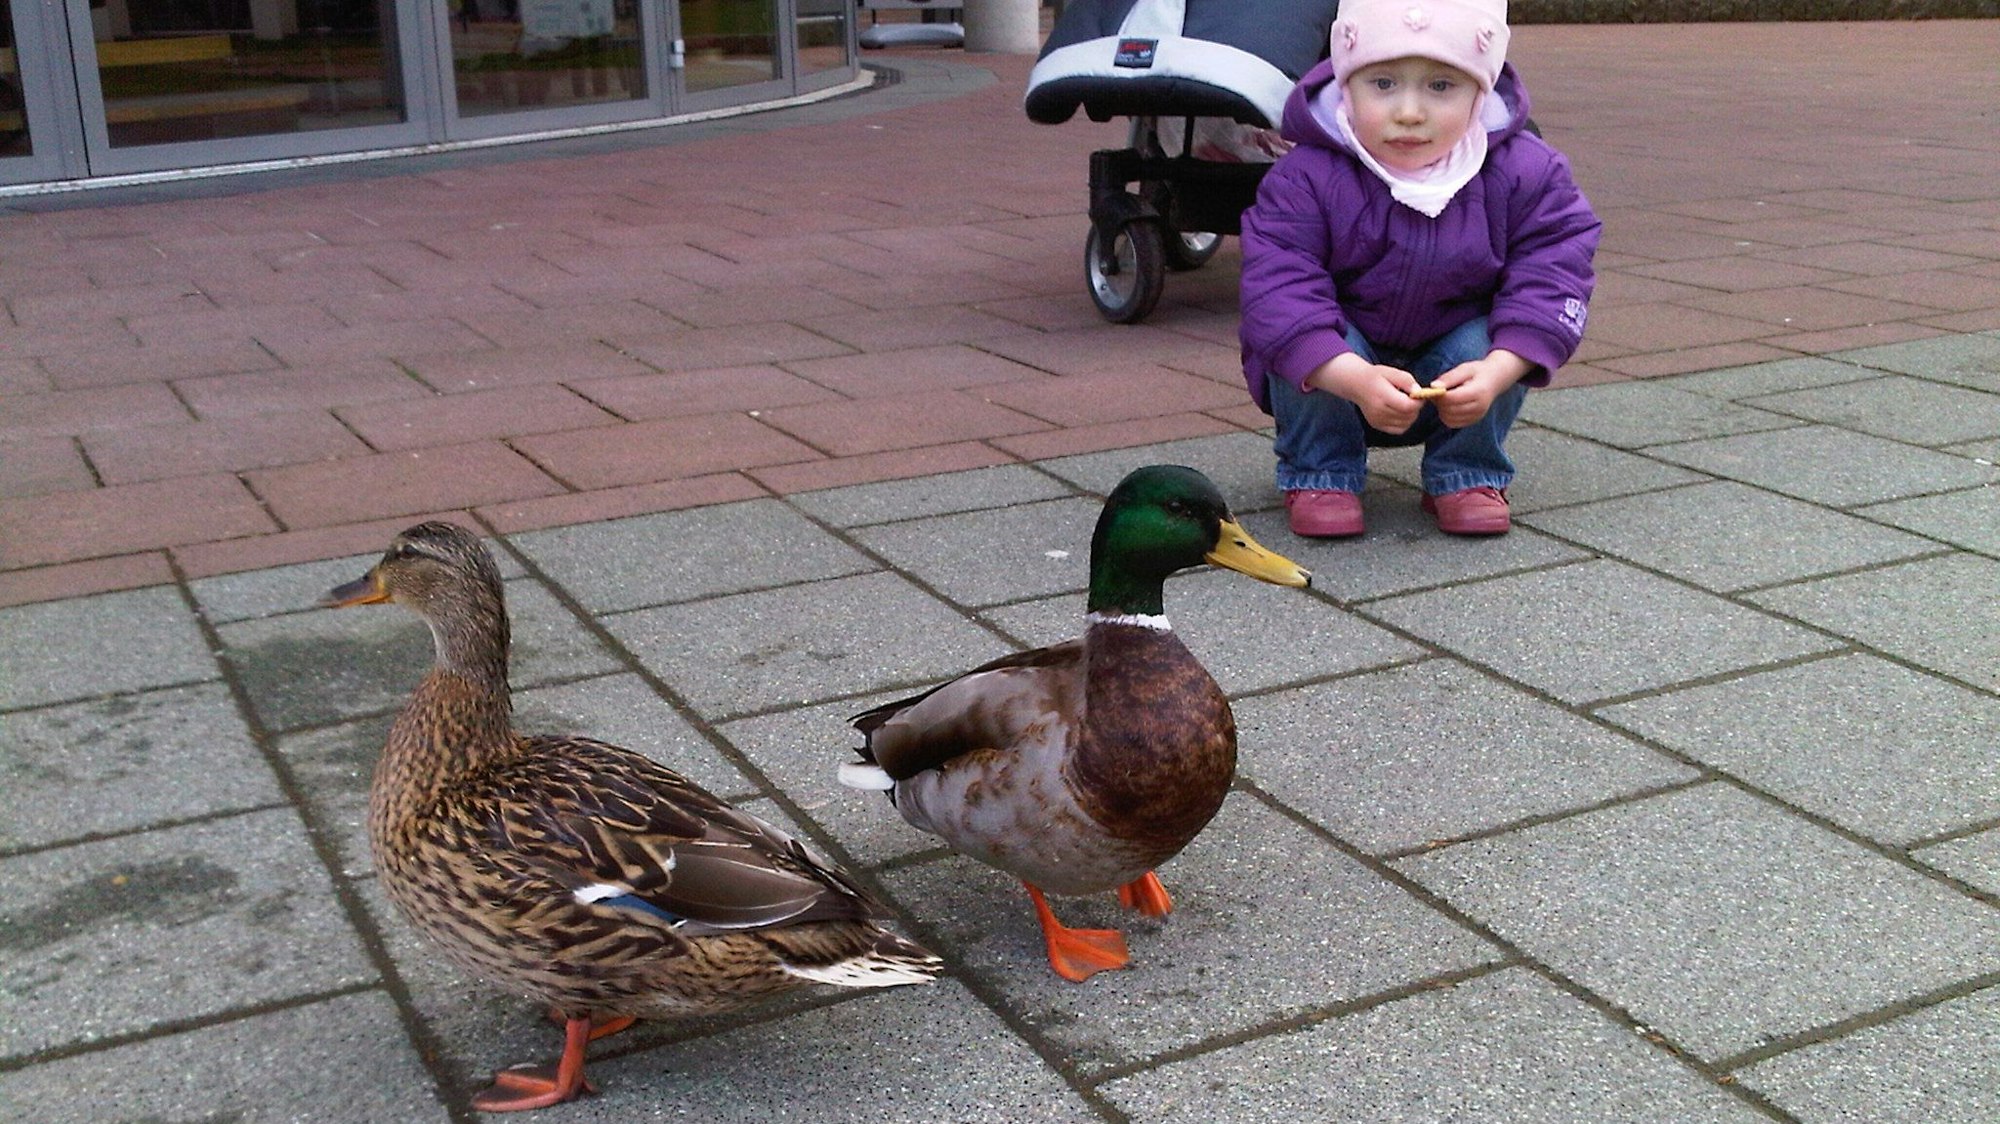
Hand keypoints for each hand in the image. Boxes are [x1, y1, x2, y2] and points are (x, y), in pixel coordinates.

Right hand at [1305, 353, 1421, 433]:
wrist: (1356, 384)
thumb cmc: (1375, 376)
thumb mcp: (1392, 372)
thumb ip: (1407, 380)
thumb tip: (1419, 391)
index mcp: (1382, 396)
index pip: (1408, 406)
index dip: (1418, 401)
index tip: (1418, 394)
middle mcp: (1379, 411)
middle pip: (1408, 416)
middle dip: (1415, 408)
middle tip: (1412, 397)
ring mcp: (1377, 420)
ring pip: (1406, 424)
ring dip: (1411, 415)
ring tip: (1405, 404)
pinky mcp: (1377, 425)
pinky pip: (1399, 430)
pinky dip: (1404, 422)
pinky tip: (1400, 412)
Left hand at [1426, 350, 1532, 428]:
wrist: (1495, 379)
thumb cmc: (1478, 372)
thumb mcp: (1464, 369)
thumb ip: (1449, 378)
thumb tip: (1433, 386)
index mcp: (1478, 392)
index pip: (1451, 399)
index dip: (1439, 395)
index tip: (1436, 388)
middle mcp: (1479, 407)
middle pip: (1449, 410)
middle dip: (1439, 403)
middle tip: (1438, 393)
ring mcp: (1478, 416)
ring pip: (1450, 419)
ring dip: (1442, 410)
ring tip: (1445, 399)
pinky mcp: (1474, 421)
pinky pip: (1454, 424)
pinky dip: (1447, 416)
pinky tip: (1450, 406)